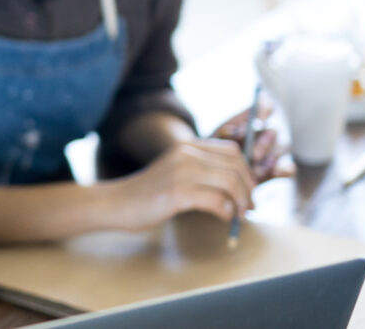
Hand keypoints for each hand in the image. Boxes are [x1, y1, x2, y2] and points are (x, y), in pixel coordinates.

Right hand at [112, 137, 255, 229]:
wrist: (116, 203)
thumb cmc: (148, 194)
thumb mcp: (176, 171)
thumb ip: (201, 171)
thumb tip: (238, 185)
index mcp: (187, 146)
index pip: (233, 152)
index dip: (247, 173)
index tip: (248, 192)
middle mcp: (186, 154)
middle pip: (236, 167)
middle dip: (249, 189)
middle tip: (248, 208)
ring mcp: (181, 172)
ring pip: (230, 182)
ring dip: (241, 202)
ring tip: (238, 215)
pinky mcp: (177, 193)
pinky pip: (216, 200)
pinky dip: (226, 211)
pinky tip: (222, 218)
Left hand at [210, 102, 294, 180]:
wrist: (214, 176)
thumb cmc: (213, 151)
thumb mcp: (213, 141)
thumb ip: (223, 134)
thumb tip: (235, 131)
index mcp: (253, 120)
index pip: (266, 107)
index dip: (265, 110)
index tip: (258, 117)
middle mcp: (266, 133)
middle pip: (272, 132)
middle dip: (263, 143)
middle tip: (254, 154)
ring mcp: (274, 151)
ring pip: (282, 148)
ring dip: (271, 158)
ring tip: (258, 170)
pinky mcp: (279, 169)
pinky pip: (289, 167)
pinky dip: (284, 169)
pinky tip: (276, 173)